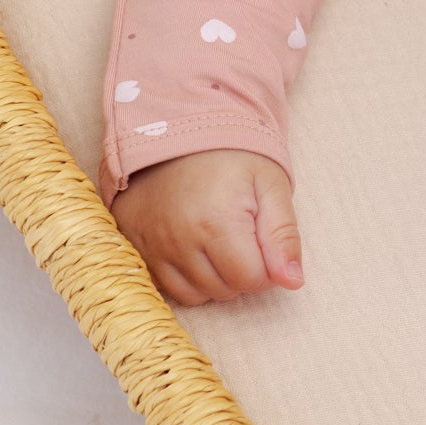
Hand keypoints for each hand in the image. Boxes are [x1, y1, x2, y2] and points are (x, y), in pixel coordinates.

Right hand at [111, 148, 303, 305]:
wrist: (178, 130)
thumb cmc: (232, 157)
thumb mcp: (271, 187)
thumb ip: (284, 236)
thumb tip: (293, 282)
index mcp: (217, 223)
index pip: (252, 280)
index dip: (267, 265)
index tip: (262, 238)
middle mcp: (178, 239)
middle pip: (225, 290)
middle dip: (241, 270)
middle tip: (239, 233)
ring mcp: (151, 244)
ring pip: (195, 294)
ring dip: (213, 277)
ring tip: (216, 239)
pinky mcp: (133, 243)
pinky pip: (165, 285)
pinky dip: (184, 275)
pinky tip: (192, 246)